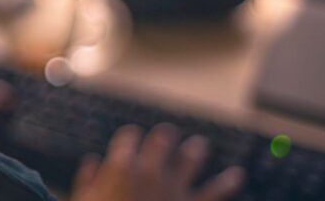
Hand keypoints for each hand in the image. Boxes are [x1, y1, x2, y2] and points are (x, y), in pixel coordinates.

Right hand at [69, 124, 244, 200]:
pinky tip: (237, 175)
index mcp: (121, 166)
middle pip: (162, 140)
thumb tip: (93, 161)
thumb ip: (88, 180)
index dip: (130, 137)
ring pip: (191, 158)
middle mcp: (151, 170)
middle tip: (167, 134)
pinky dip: (229, 182)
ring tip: (199, 145)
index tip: (132, 138)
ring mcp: (175, 188)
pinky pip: (216, 191)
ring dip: (196, 150)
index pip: (129, 137)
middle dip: (164, 137)